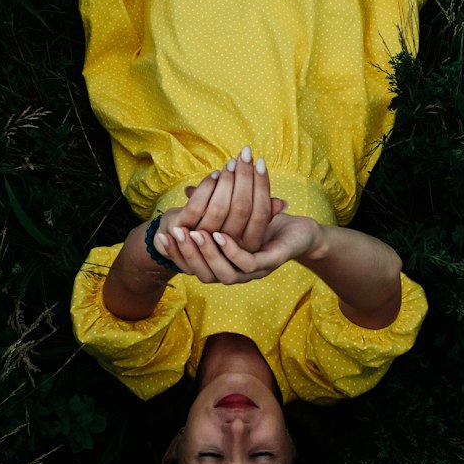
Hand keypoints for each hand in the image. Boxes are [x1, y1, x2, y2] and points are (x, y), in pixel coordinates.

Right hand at [154, 208, 321, 285]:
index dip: (175, 252)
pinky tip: (220, 235)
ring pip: (223, 272)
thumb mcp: (234, 212)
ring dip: (207, 253)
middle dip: (187, 253)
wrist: (303, 233)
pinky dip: (231, 251)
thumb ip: (212, 205)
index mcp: (225, 263)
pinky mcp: (269, 264)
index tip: (160, 236)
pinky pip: (246, 263)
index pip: (193, 264)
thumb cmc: (266, 223)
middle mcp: (237, 273)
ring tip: (195, 233)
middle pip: (203, 272)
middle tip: (175, 233)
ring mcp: (253, 272)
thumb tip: (186, 190)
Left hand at [161, 151, 283, 252]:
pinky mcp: (186, 237)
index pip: (261, 214)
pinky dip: (205, 188)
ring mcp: (206, 244)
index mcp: (247, 246)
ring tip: (230, 162)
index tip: (261, 162)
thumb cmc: (215, 230)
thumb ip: (262, 215)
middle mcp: (227, 248)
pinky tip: (213, 175)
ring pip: (219, 208)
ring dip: (226, 181)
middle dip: (245, 177)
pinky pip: (197, 208)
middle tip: (246, 153)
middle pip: (241, 209)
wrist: (177, 245)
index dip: (262, 187)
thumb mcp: (244, 225)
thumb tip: (282, 203)